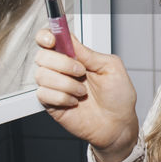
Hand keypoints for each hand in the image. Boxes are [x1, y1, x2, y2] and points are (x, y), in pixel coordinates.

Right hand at [34, 29, 138, 161]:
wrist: (117, 125)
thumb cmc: (118, 97)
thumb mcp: (111, 67)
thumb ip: (89, 53)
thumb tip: (70, 39)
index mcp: (77, 57)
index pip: (51, 39)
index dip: (46, 36)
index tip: (52, 40)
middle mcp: (63, 70)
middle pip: (42, 56)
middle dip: (62, 63)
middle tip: (81, 72)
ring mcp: (56, 86)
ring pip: (41, 75)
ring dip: (65, 83)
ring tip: (82, 91)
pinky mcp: (51, 103)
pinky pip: (43, 94)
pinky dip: (61, 97)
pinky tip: (74, 102)